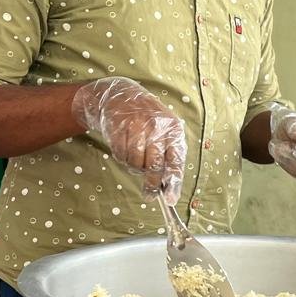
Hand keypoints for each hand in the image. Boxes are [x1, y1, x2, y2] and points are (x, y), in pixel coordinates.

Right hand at [72, 77, 186, 201]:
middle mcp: (157, 127)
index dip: (174, 183)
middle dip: (153, 184)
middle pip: (155, 166)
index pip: (176, 161)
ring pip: (136, 163)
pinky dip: (123, 159)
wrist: (122, 96)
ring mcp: (136, 127)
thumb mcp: (166, 132)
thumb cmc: (149, 120)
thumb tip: (169, 186)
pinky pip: (121, 155)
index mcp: (173, 130)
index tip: (170, 199)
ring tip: (136, 162)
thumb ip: (169, 155)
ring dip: (135, 168)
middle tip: (150, 195)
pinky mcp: (119, 128)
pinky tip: (126, 151)